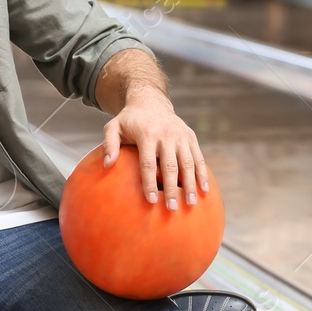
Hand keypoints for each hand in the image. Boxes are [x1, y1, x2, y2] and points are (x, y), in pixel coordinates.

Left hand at [101, 90, 209, 209]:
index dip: (150, 182)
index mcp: (146, 134)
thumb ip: (109, 144)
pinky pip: (198, 157)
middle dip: (172, 188)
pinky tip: (204, 190)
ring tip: (190, 204)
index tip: (151, 200)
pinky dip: (202, 174)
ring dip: (190, 184)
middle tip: (172, 208)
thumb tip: (107, 165)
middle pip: (170, 166)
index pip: (148, 162)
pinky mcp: (190, 136)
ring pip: (188, 163)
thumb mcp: (113, 127)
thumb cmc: (129, 121)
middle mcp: (166, 134)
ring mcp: (180, 135)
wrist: (150, 102)